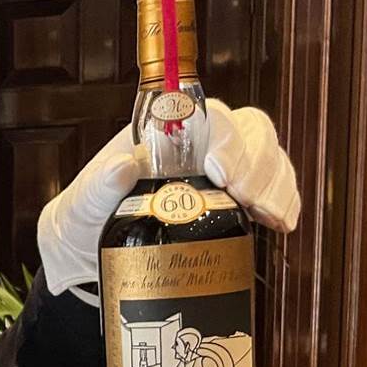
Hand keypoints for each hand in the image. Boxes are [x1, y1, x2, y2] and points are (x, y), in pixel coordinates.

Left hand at [38, 99, 299, 296]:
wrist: (93, 248)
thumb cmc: (87, 218)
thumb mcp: (83, 205)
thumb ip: (97, 187)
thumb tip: (122, 166)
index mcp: (166, 136)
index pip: (211, 119)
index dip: (226, 141)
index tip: (222, 176)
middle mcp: (200, 148)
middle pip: (251, 134)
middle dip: (259, 167)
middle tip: (254, 205)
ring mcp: (221, 175)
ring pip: (269, 159)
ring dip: (278, 186)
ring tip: (274, 220)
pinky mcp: (232, 204)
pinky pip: (271, 189)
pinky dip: (284, 202)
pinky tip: (282, 223)